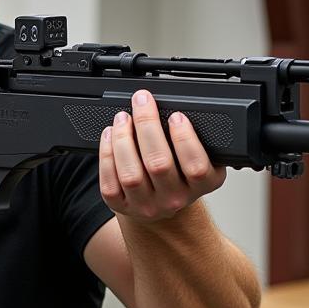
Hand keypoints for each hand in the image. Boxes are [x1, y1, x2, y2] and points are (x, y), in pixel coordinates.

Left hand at [99, 90, 225, 221]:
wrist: (162, 203)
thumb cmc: (180, 172)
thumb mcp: (201, 156)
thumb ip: (195, 137)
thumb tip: (175, 102)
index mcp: (201, 185)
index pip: (196, 166)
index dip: (185, 139)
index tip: (176, 116)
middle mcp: (175, 199)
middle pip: (158, 164)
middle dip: (147, 126)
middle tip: (141, 101)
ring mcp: (147, 205)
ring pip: (131, 174)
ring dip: (123, 139)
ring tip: (122, 117)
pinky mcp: (122, 206)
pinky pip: (110, 183)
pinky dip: (107, 154)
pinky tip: (109, 135)